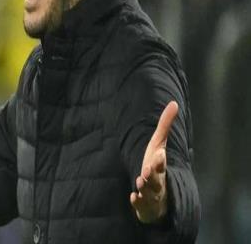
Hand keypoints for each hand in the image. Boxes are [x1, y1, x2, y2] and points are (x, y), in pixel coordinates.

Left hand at [130, 101, 177, 223]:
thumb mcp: (159, 145)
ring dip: (144, 187)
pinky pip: (140, 203)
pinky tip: (133, 197)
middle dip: (152, 175)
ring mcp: (150, 193)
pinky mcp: (143, 203)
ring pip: (148, 192)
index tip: (159, 154)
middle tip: (146, 171)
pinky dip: (137, 201)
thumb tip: (174, 103)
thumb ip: (165, 125)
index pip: (160, 162)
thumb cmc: (156, 166)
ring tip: (139, 182)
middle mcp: (157, 180)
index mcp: (159, 166)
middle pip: (156, 179)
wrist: (158, 196)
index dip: (159, 159)